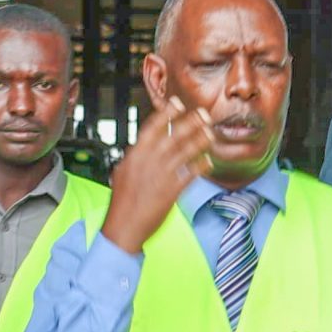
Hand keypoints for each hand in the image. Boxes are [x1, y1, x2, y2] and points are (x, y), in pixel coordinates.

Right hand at [100, 95, 213, 253]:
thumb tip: (141, 148)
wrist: (122, 228)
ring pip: (184, 153)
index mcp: (134, 156)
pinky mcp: (170, 192)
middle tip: (204, 113)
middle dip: (190, 123)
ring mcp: (160, 177)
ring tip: (211, 133)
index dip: (166, 114)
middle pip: (173, 136)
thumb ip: (135, 159)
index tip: (177, 102)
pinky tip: (208, 161)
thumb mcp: (122, 174)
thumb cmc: (121, 204)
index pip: (152, 128)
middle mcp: (147, 162)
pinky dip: (200, 167)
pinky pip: (189, 175)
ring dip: (199, 141)